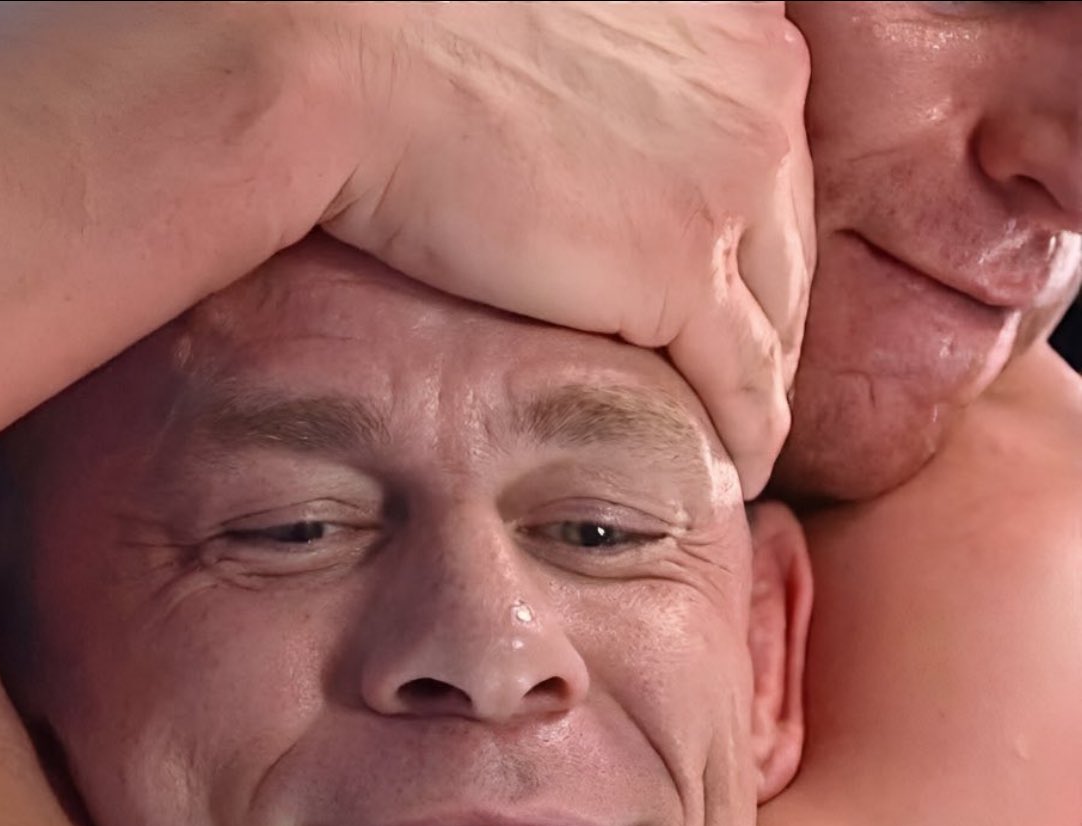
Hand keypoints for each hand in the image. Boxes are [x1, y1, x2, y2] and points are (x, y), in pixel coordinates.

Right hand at [323, 1, 814, 494]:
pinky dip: (745, 435)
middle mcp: (753, 92)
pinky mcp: (679, 273)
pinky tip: (733, 472)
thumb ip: (599, 89)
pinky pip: (742, 382)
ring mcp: (728, 185)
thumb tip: (573, 135)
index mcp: (726, 24)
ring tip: (729, 432)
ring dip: (754, 381)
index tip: (715, 295)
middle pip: (779, 239)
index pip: (759, 162)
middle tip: (729, 377)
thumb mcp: (551, 40)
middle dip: (756, 312)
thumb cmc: (411, 34)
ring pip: (775, 317)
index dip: (738, 241)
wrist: (354, 50)